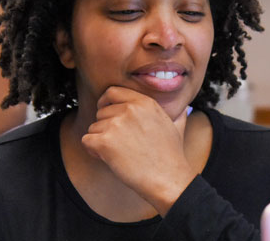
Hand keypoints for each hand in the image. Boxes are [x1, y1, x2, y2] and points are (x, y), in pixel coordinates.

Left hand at [81, 86, 195, 215]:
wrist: (168, 178)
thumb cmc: (171, 156)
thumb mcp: (177, 126)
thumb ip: (176, 114)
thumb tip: (182, 109)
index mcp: (145, 102)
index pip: (112, 92)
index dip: (105, 102)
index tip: (105, 112)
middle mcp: (129, 109)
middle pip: (101, 112)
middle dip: (105, 127)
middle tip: (119, 144)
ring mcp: (116, 124)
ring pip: (94, 128)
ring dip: (100, 141)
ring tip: (118, 153)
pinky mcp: (105, 142)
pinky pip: (87, 141)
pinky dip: (93, 151)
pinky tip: (107, 158)